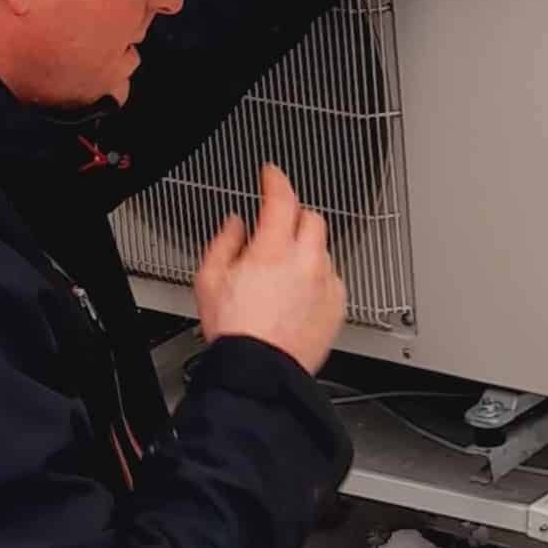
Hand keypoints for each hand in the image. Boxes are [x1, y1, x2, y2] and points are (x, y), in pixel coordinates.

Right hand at [192, 164, 345, 374]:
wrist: (261, 372)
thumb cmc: (235, 333)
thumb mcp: (209, 279)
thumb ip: (224, 242)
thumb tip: (236, 224)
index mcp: (272, 251)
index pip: (282, 198)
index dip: (276, 179)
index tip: (271, 174)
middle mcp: (305, 263)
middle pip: (311, 218)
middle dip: (294, 217)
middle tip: (277, 228)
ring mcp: (325, 284)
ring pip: (322, 249)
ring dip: (306, 250)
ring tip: (283, 274)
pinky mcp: (338, 305)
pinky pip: (332, 278)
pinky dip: (318, 278)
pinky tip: (298, 295)